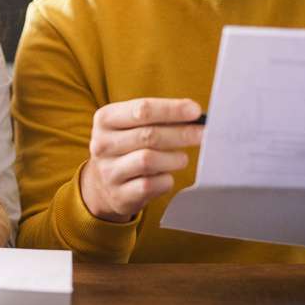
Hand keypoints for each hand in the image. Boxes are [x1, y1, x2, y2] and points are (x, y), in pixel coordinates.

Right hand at [79, 97, 203, 222]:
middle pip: (148, 135)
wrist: (102, 184)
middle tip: (202, 134)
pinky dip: (165, 180)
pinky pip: (150, 185)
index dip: (172, 110)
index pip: (142, 109)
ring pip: (148, 160)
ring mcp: (109, 171)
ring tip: (182, 158)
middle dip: (181, 133)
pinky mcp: (119, 195)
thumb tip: (193, 114)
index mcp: (105, 119)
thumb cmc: (126, 146)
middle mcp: (102, 144)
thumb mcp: (131, 125)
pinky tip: (166, 176)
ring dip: (173, 158)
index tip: (195, 111)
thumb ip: (158, 117)